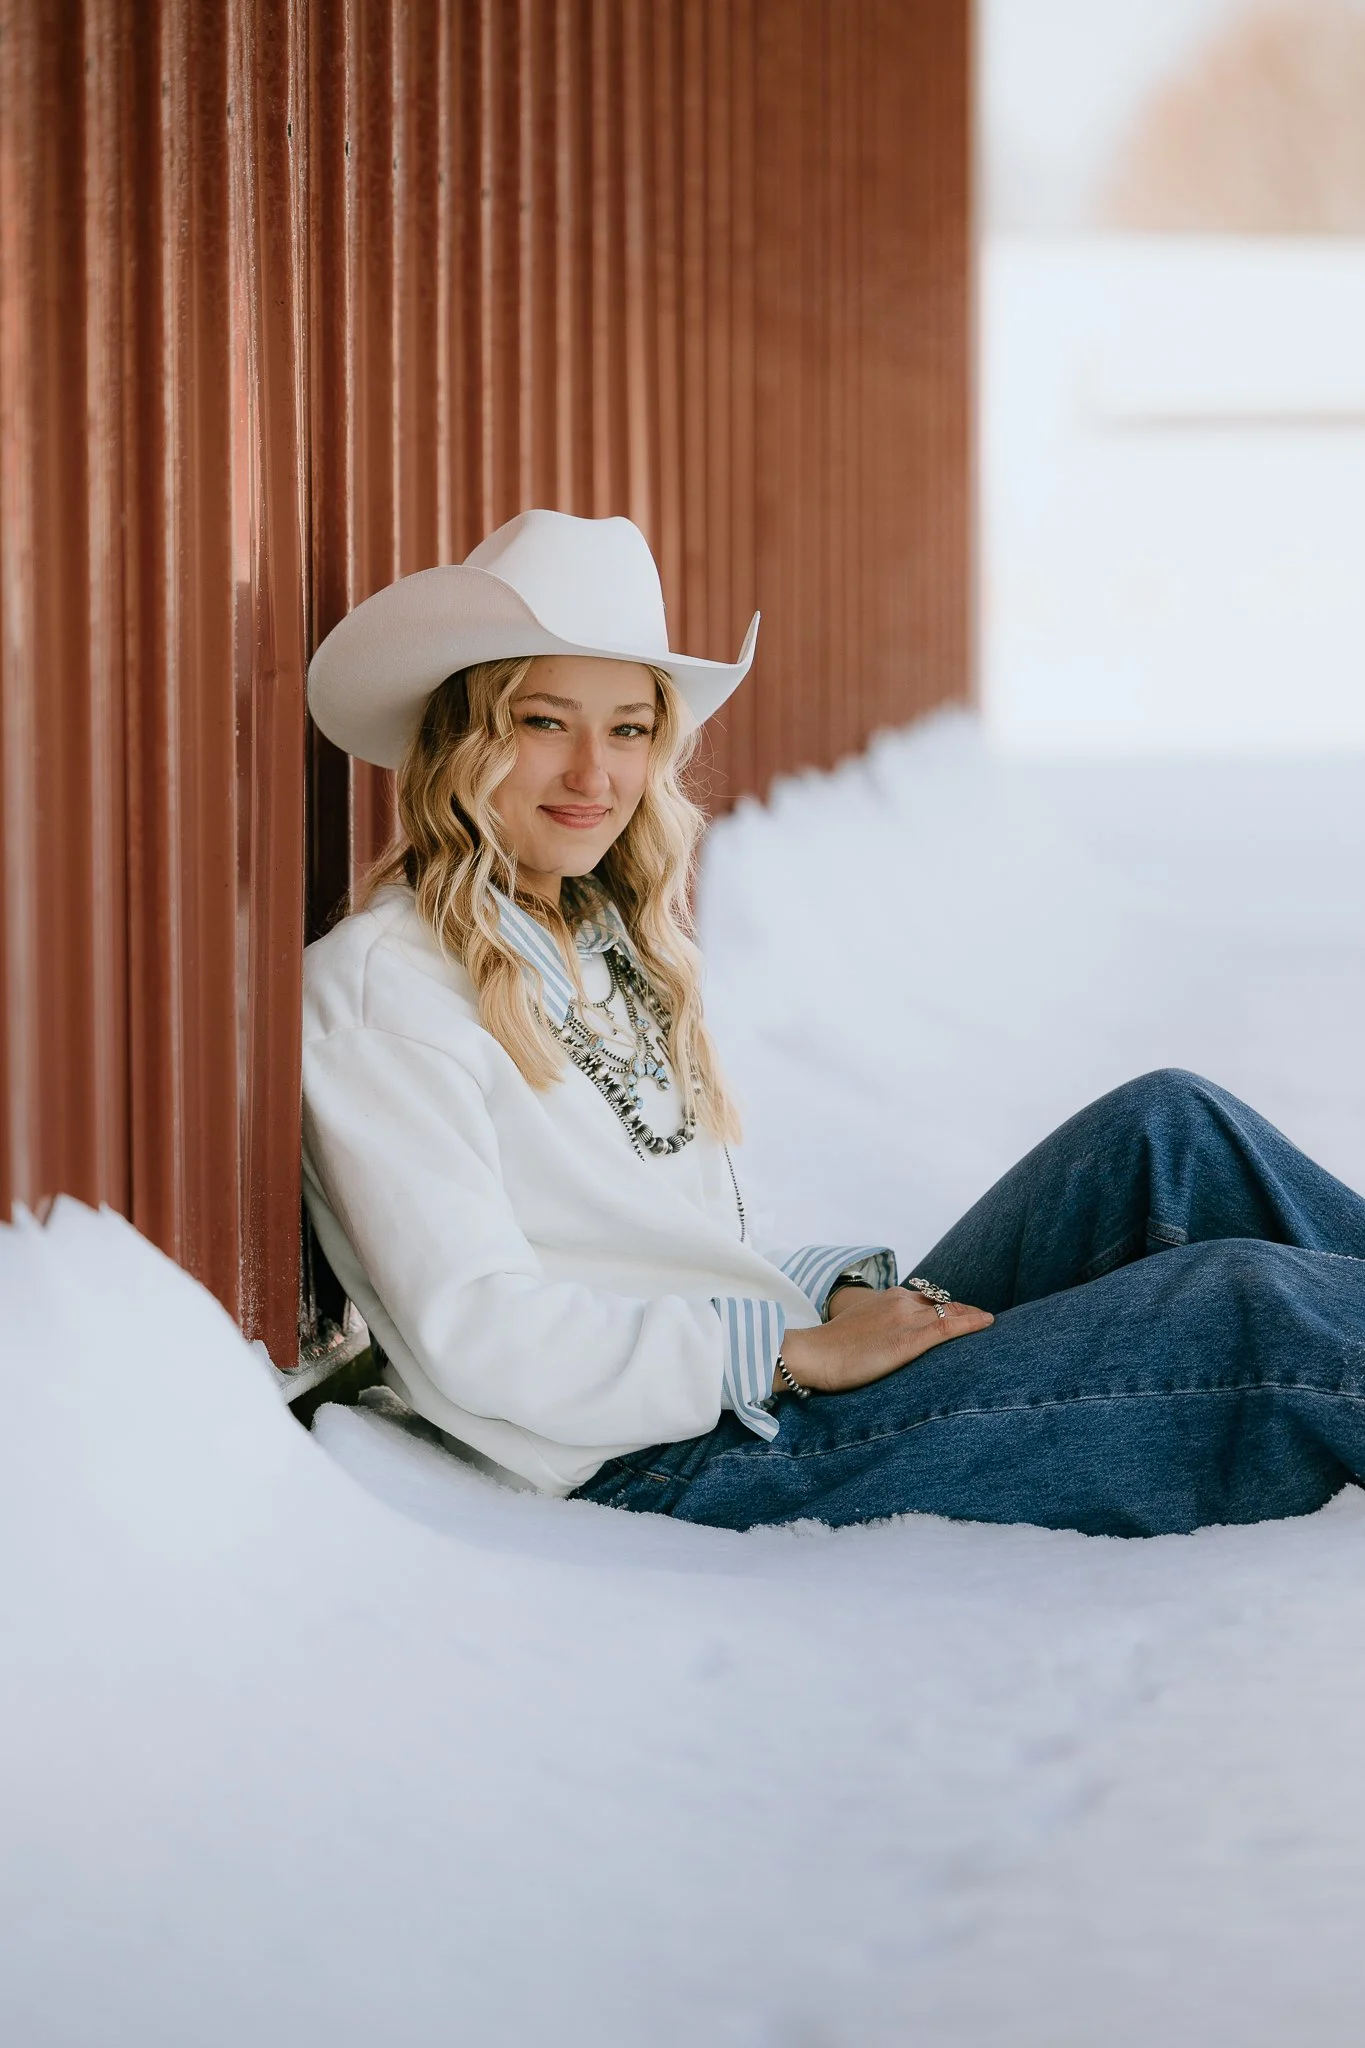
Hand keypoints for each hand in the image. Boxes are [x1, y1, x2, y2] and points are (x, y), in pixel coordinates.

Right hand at [779, 1284, 992, 1394]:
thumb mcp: (859, 1324)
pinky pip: (948, 1328)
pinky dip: (971, 1323)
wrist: (817, 1354)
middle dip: (964, 1309)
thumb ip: (879, 1323)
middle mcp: (900, 1301)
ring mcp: (906, 1319)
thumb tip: (887, 1335)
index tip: (961, 1312)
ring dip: (972, 1316)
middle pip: (943, 1303)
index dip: (947, 1306)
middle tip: (983, 1318)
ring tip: (990, 1322)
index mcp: (888, 1297)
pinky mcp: (909, 1340)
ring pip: (950, 1313)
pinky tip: (987, 1323)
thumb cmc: (832, 1346)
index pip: (927, 1298)